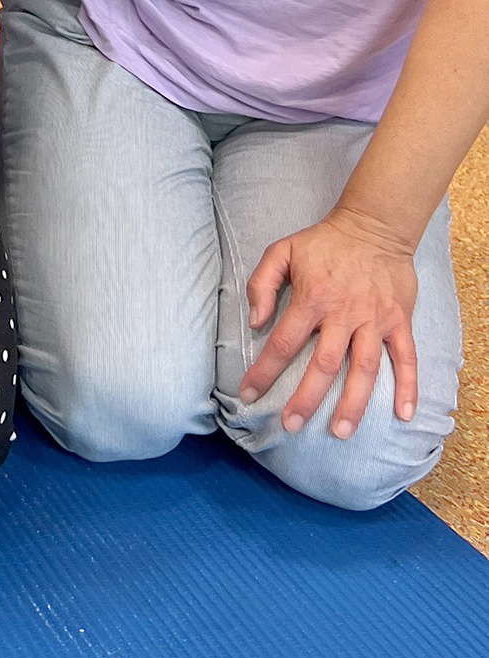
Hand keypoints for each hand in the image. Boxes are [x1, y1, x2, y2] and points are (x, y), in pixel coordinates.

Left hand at [238, 210, 420, 437]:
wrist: (374, 225)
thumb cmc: (323, 242)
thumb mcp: (281, 251)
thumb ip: (261, 284)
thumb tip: (255, 322)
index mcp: (312, 299)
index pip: (282, 343)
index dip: (263, 372)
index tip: (248, 396)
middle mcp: (343, 314)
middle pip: (324, 364)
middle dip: (306, 398)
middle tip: (291, 426)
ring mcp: (374, 319)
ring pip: (365, 367)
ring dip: (354, 402)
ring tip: (341, 431)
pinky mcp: (399, 320)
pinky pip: (406, 357)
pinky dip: (408, 385)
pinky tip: (404, 413)